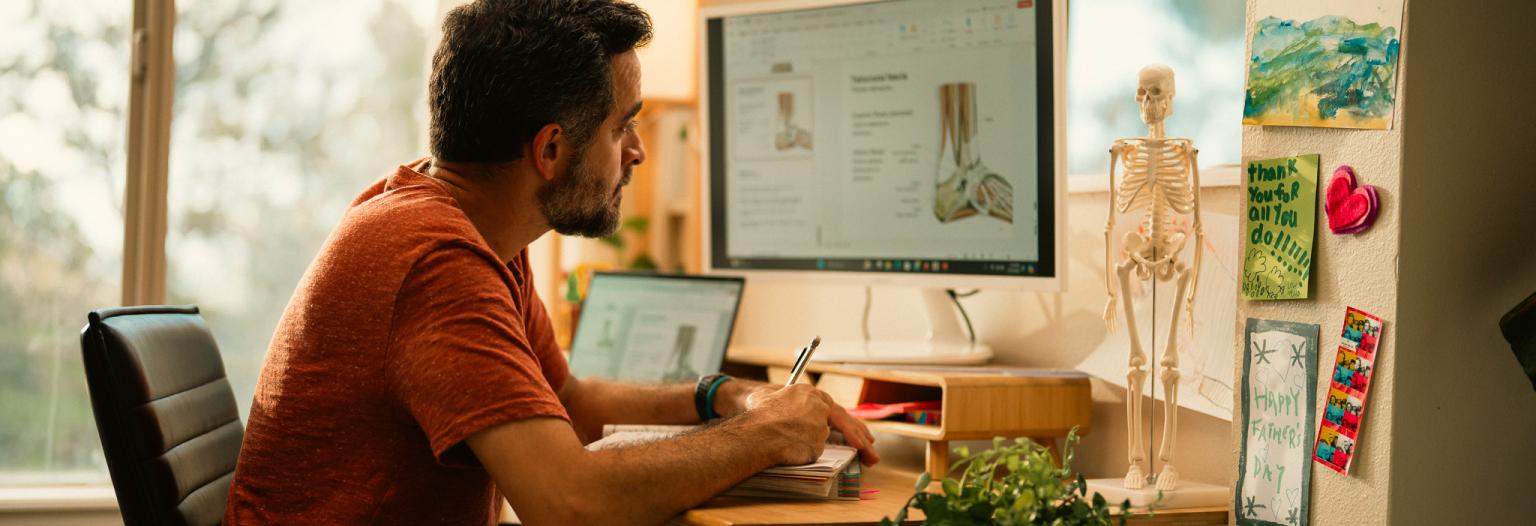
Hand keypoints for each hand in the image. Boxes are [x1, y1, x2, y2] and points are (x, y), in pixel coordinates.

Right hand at [743, 384, 879, 466]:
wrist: (754, 431)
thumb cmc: (757, 416)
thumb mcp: (771, 400)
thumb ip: (786, 405)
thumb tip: (788, 414)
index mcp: (808, 393)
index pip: (833, 408)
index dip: (847, 421)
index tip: (856, 431)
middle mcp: (818, 405)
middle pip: (845, 421)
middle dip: (861, 437)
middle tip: (871, 450)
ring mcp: (819, 424)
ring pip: (838, 438)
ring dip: (855, 449)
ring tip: (869, 459)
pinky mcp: (818, 441)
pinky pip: (816, 452)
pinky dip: (813, 456)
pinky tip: (822, 460)